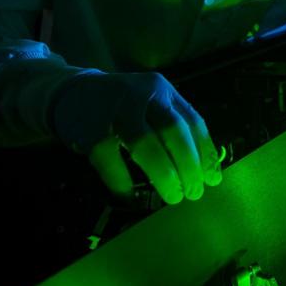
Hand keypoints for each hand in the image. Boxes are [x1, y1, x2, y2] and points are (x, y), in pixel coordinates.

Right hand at [52, 72, 221, 203]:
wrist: (72, 93)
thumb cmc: (122, 106)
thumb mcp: (151, 104)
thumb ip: (175, 125)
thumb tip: (205, 167)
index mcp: (162, 89)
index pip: (193, 121)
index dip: (206, 153)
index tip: (212, 180)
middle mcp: (142, 94)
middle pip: (174, 131)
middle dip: (188, 165)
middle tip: (194, 192)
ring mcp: (115, 110)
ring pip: (146, 144)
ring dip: (164, 174)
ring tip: (173, 197)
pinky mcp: (91, 129)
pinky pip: (110, 160)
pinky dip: (122, 181)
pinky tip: (130, 196)